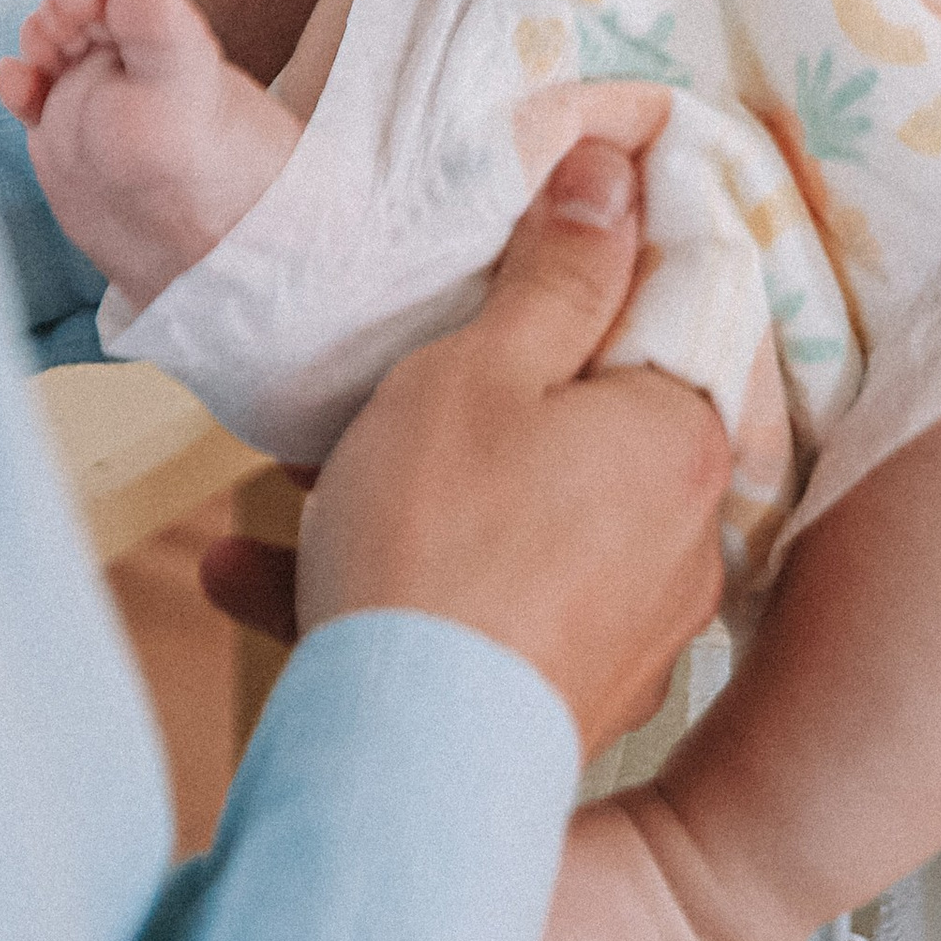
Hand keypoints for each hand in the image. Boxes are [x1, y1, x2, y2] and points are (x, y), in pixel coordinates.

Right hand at [207, 118, 730, 753]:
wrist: (404, 766)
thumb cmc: (438, 539)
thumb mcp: (483, 365)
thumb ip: (558, 269)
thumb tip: (616, 173)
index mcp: (682, 434)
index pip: (666, 311)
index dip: (590, 267)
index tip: (511, 254)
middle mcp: (684, 533)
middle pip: (586, 420)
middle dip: (480, 392)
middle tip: (385, 377)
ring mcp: (630, 626)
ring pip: (517, 517)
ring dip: (410, 489)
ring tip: (299, 476)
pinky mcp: (564, 695)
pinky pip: (479, 607)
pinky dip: (392, 581)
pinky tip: (255, 568)